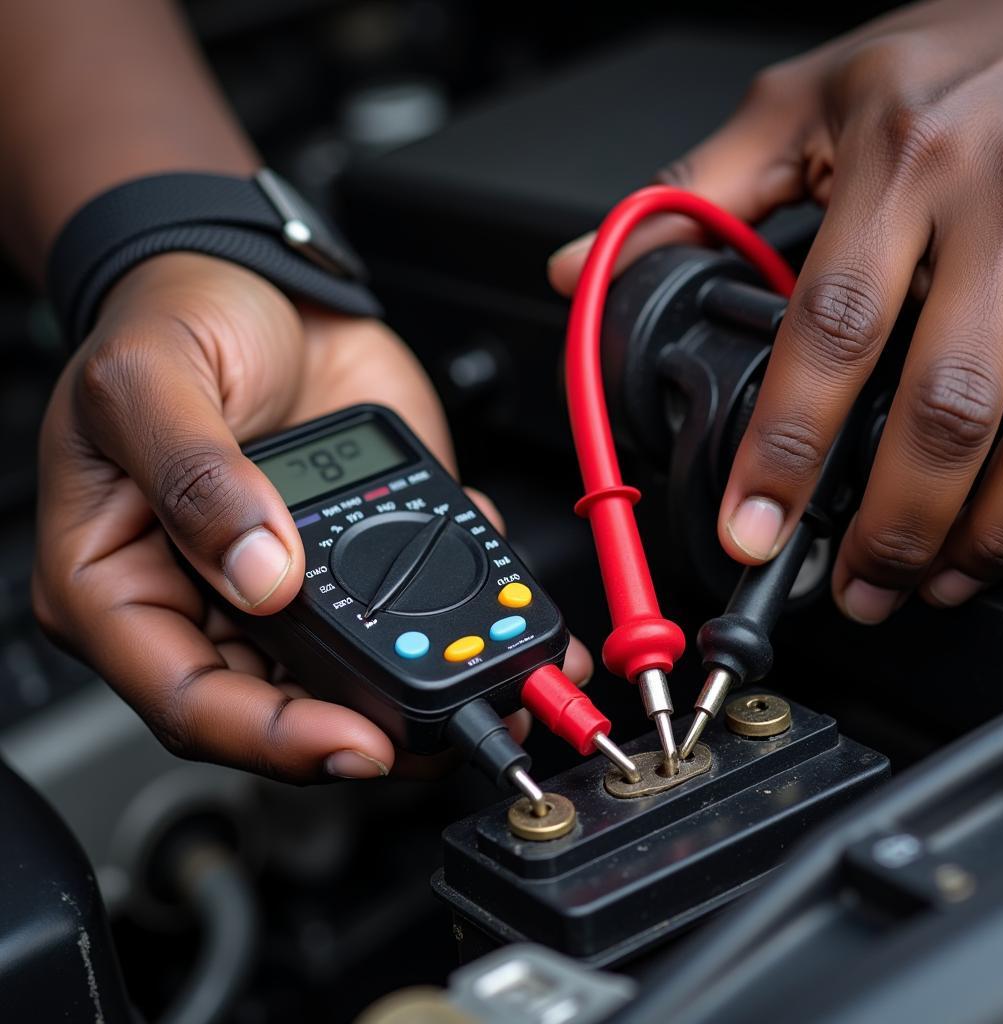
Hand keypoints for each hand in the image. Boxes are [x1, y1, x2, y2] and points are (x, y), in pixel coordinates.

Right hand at [34, 253, 590, 781]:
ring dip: (431, 680)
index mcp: (122, 583)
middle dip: (371, 725)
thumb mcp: (149, 378)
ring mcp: (287, 583)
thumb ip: (195, 475)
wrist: (259, 278)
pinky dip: (460, 608)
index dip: (275, 737)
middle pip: (282, 705)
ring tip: (502, 679)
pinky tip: (500, 603)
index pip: (190, 699)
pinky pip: (408, 601)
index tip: (357, 742)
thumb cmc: (170, 319)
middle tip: (450, 724)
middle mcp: (207, 600)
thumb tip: (258, 574)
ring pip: (355, 670)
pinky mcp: (357, 552)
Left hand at [550, 0, 1002, 622]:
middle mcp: (997, 203)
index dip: (785, 447)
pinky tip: (995, 535)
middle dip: (890, 522)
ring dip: (972, 529)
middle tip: (849, 586)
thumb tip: (580, 265)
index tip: (754, 526)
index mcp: (899, 160)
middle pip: (942, 404)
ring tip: (918, 582)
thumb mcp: (807, 102)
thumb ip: (696, 192)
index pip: (827, 330)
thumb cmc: (944, 59)